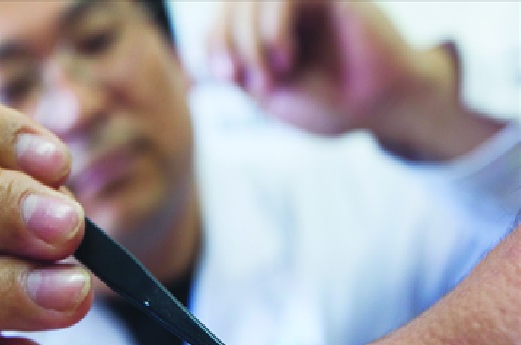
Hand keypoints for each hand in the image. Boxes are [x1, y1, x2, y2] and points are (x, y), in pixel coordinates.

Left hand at [207, 0, 500, 159]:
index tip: (224, 76)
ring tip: (269, 78)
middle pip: (230, 2)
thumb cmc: (329, 104)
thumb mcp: (268, 93)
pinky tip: (285, 60)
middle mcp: (282, 8)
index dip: (212, 41)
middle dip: (224, 41)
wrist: (381, 108)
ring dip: (247, 40)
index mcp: (266, 29)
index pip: (220, 17)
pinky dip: (272, 27)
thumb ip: (234, 70)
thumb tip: (190, 65)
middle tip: (236, 78)